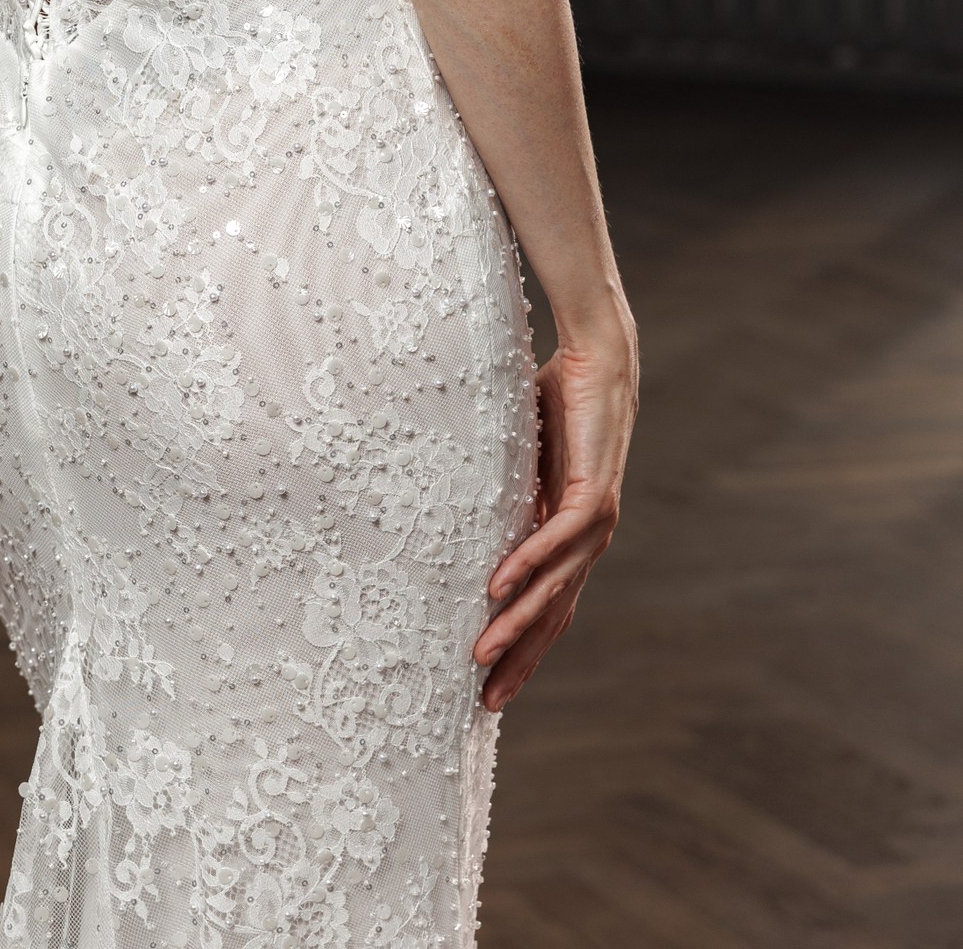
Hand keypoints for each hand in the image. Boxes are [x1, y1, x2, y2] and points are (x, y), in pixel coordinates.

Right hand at [474, 327, 636, 709]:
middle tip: (488, 701)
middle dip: (522, 659)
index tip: (494, 685)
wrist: (599, 359)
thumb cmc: (559, 400)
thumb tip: (462, 512)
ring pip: (556, 587)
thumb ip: (506, 492)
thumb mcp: (521, 459)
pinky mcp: (595, 492)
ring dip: (518, 622)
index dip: (524, 647)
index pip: (549, 606)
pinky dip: (529, 563)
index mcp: (573, 536)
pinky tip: (500, 587)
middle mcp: (590, 539)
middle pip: (555, 614)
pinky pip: (557, 538)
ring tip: (482, 652)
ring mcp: (597, 520)